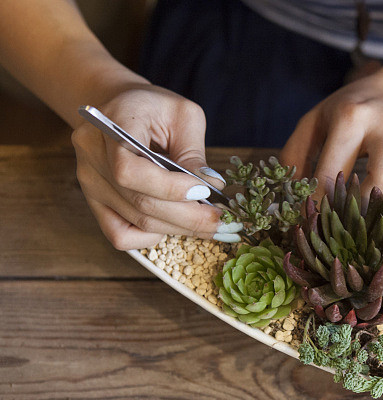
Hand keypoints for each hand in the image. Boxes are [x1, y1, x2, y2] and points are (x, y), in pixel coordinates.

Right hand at [71, 86, 239, 249]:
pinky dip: (150, 238)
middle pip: (139, 202)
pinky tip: (173, 224)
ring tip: (210, 225)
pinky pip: (120, 235)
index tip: (205, 192)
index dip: (169, 188)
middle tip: (223, 222)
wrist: (121, 107)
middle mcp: (91, 156)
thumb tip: (212, 186)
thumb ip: (194, 152)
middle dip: (187, 217)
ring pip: (136, 221)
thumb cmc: (155, 108)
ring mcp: (89, 182)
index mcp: (110, 125)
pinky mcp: (94, 202)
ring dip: (178, 228)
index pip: (129, 170)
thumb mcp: (183, 115)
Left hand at [280, 71, 382, 212]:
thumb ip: (294, 155)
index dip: (321, 203)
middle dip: (363, 210)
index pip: (333, 172)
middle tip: (351, 218)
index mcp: (353, 117)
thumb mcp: (317, 119)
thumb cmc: (354, 110)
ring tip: (377, 211)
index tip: (315, 217)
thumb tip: (288, 199)